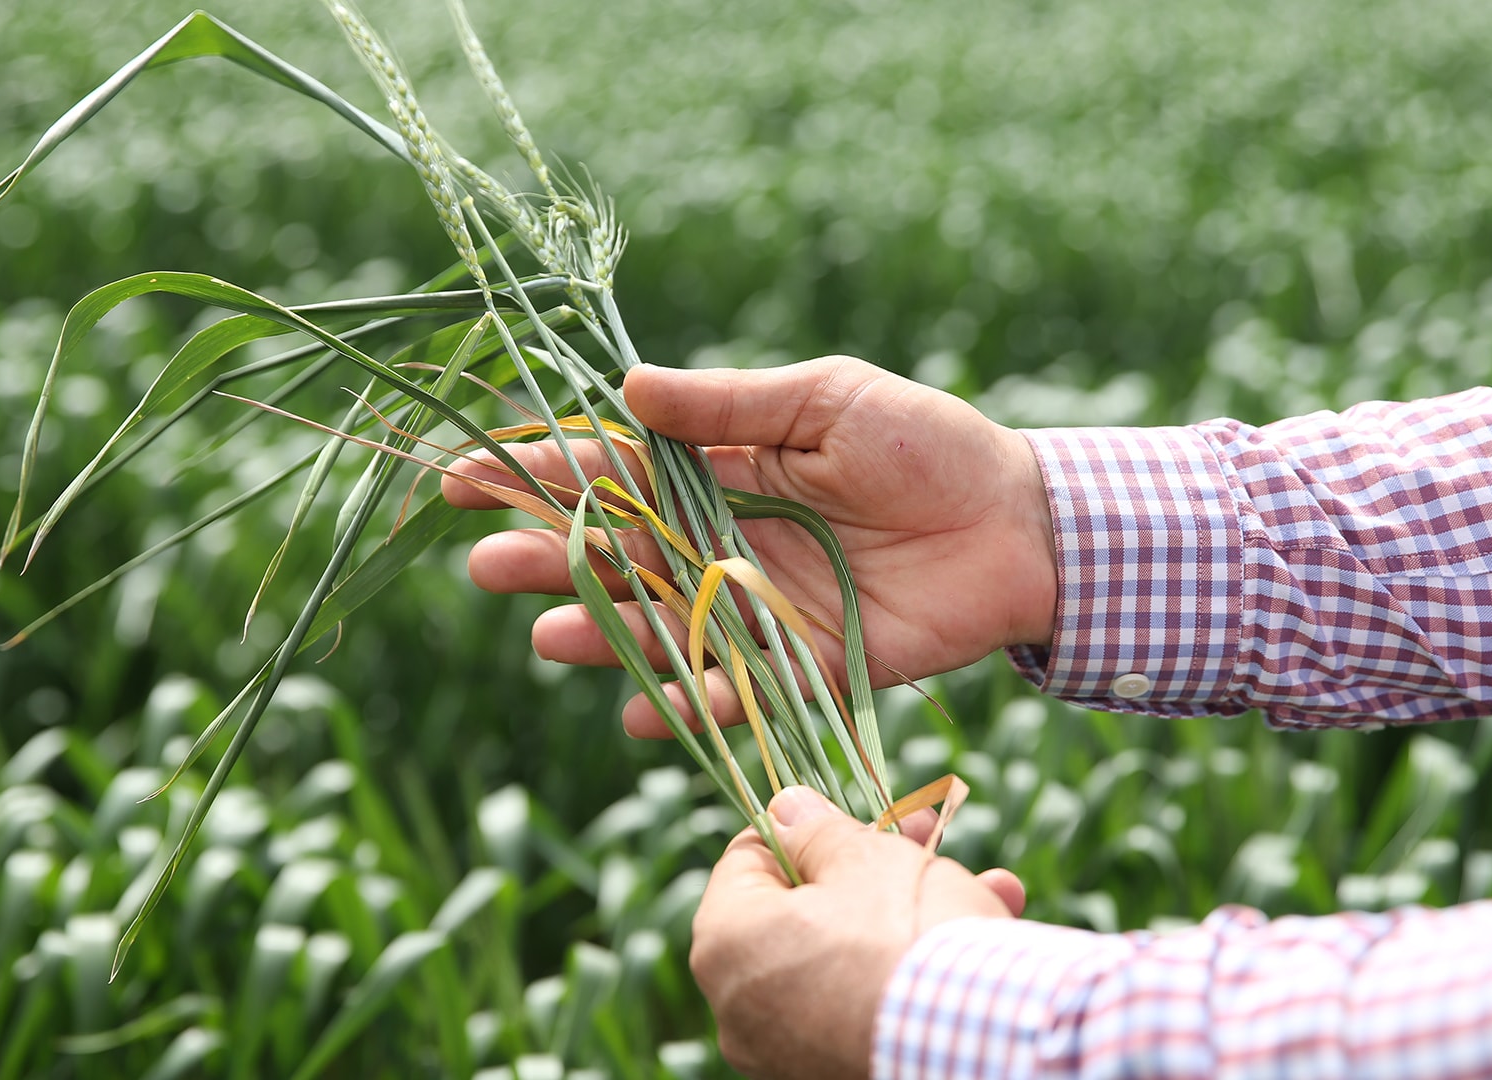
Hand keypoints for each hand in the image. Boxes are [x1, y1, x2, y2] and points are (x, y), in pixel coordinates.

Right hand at [440, 355, 1057, 736]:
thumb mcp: (827, 399)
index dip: (544, 475)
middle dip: (552, 560)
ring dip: (607, 634)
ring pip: (666, 628)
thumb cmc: (928, 443)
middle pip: (623, 557)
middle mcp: (728, 542)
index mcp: (725, 469)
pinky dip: (693, 705)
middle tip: (486, 568)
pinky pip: (740, 690)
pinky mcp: (808, 666)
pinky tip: (643, 710)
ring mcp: (762, 607)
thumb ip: (731, 404)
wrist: (1023, 522)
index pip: (617, 473)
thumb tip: (628, 384)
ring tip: (550, 637)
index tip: (468, 478)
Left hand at [691, 786, 1025, 1078]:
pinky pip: (864, 1002)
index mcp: (726, 941)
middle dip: (870, 869)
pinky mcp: (833, 1071)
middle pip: (801, 909)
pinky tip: (974, 934)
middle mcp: (739, 1006)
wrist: (976, 1042)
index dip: (802, 829)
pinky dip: (906, 970)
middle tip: (922, 838)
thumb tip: (788, 810)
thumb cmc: (906, 937)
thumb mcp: (864, 858)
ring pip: (843, 955)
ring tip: (977, 885)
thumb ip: (817, 830)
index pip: (746, 860)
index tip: (851, 818)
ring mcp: (784, 1049)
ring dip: (905, 914)